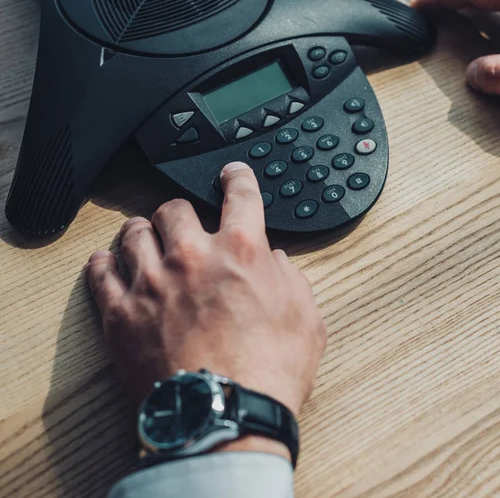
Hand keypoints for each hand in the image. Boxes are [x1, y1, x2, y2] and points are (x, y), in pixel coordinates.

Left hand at [86, 162, 326, 458]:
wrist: (224, 417)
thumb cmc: (268, 372)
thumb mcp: (306, 320)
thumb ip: (292, 281)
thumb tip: (277, 264)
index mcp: (241, 252)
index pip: (240, 196)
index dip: (237, 177)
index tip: (231, 173)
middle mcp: (193, 257)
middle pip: (174, 209)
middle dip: (181, 211)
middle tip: (183, 221)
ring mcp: (153, 283)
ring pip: (134, 234)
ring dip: (142, 230)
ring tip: (144, 236)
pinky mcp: (122, 315)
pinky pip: (102, 275)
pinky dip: (104, 264)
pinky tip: (107, 261)